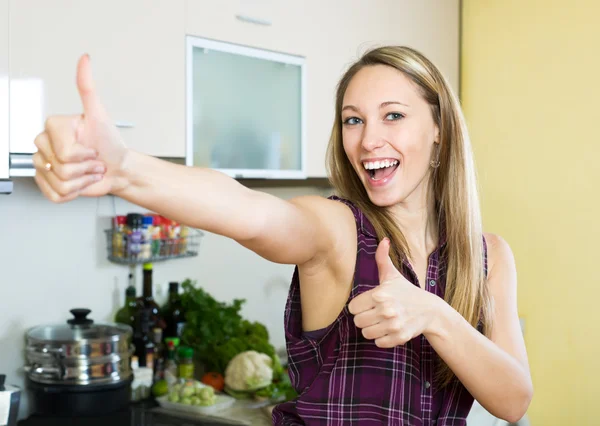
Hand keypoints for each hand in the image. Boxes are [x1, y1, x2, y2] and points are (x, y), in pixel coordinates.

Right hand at [33, 54, 128, 201]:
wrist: (118, 168)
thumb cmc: (111, 143)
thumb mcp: (101, 115)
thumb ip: (88, 88)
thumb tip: (84, 59)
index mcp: (53, 127)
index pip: (64, 152)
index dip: (84, 155)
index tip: (92, 146)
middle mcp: (44, 144)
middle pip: (60, 169)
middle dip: (85, 169)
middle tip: (92, 160)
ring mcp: (43, 165)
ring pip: (59, 184)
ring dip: (82, 182)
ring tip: (89, 170)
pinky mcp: (47, 184)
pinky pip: (55, 196)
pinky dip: (74, 194)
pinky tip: (81, 182)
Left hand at [348, 238, 441, 347]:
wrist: (430, 311)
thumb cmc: (406, 291)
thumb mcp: (393, 275)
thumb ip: (383, 258)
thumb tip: (383, 240)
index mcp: (380, 294)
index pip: (353, 308)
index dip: (358, 307)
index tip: (368, 304)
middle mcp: (386, 310)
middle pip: (358, 322)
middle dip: (364, 318)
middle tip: (374, 314)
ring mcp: (393, 325)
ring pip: (366, 334)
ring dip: (372, 329)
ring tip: (381, 322)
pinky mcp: (399, 338)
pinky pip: (378, 343)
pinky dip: (382, 338)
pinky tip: (389, 330)